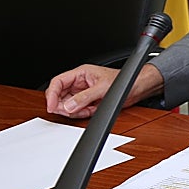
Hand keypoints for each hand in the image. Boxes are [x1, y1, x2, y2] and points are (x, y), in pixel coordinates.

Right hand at [44, 63, 162, 118]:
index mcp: (81, 73)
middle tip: (71, 111)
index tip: (52, 107)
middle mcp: (79, 83)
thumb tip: (69, 105)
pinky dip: (82, 114)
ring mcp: (83, 93)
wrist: (136, 88)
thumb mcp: (103, 88)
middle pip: (59, 96)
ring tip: (89, 109)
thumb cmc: (123, 81)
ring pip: (67, 105)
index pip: (58, 82)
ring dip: (75, 111)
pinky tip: (92, 110)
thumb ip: (85, 97)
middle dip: (63, 105)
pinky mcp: (88, 102)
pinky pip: (77, 111)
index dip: (52, 95)